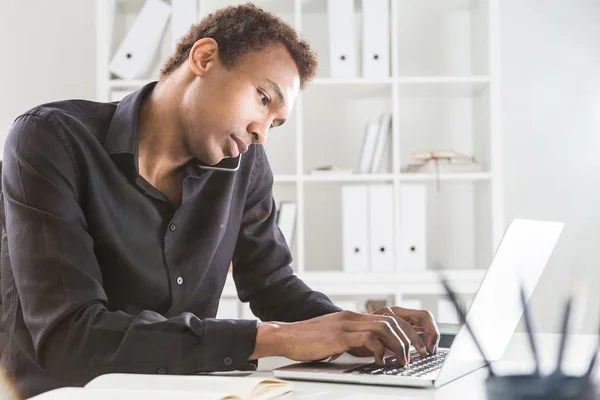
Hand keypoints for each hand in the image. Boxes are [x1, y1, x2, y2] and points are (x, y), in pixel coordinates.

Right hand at [251, 310, 416, 365]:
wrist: (285, 336)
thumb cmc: (307, 340)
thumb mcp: (334, 337)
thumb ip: (352, 339)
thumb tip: (371, 351)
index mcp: (352, 317)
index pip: (387, 317)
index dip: (404, 332)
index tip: (411, 347)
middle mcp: (351, 317)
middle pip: (391, 320)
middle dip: (407, 338)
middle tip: (413, 355)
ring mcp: (345, 325)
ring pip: (384, 327)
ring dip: (397, 345)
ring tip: (401, 360)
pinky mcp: (338, 336)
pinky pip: (367, 338)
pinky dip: (378, 350)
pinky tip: (379, 361)